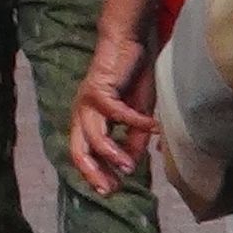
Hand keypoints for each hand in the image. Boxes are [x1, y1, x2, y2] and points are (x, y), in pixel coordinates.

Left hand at [68, 35, 156, 195]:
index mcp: (88, 121)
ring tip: (130, 167)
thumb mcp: (137, 114)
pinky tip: (154, 128)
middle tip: (111, 189)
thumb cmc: (132, 78)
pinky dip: (136, 123)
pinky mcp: (98, 89)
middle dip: (93, 173)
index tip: (112, 191)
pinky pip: (116, 113)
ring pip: (93, 137)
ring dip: (112, 154)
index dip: (95, 174)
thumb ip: (134, 139)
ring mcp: (86, 102)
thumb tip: (133, 164)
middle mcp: (81, 114)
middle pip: (78, 151)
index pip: (84, 155)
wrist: (129, 42)